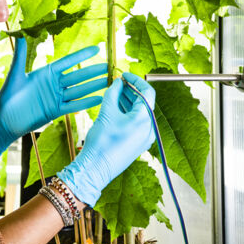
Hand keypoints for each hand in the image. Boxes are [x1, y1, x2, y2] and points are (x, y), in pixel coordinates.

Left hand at [0, 38, 106, 156]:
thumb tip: (19, 34)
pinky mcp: (56, 111)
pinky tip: (100, 98)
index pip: (68, 62)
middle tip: (109, 65)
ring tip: (109, 80)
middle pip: (77, 75)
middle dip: (93, 71)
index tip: (96, 48)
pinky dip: (87, 102)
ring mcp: (56, 97)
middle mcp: (53, 84)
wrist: (4, 120)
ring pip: (79, 90)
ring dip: (94, 85)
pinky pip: (74, 105)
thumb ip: (20, 55)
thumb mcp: (15, 74)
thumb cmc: (7, 97)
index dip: (82, 55)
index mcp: (45, 73)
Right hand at [57, 72, 155, 206]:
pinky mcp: (137, 144)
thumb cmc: (101, 142)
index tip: (123, 75)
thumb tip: (117, 82)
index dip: (135, 80)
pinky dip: (127, 113)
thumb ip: (113, 93)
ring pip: (139, 113)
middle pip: (144, 102)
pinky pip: (136, 123)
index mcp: (145, 119)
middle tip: (117, 82)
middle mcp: (149, 129)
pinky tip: (115, 108)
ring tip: (114, 93)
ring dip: (128, 101)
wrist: (95, 169)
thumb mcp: (106, 113)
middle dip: (130, 90)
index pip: (147, 92)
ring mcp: (144, 138)